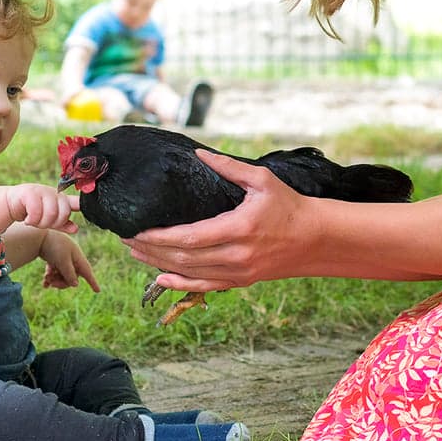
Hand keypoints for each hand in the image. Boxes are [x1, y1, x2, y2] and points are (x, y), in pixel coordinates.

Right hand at [6, 184, 78, 232]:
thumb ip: (62, 223)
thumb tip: (75, 229)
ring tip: (34, 222)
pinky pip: (37, 211)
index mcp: (62, 199)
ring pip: (51, 213)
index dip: (84, 204)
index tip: (91, 207)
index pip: (77, 202)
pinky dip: (32, 220)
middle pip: (64, 213)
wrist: (11, 203)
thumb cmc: (33, 210)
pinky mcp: (30, 192)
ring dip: (41, 223)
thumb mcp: (49, 219)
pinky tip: (27, 220)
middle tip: (41, 224)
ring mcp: (43, 191)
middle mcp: (54, 193)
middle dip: (52, 223)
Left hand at [40, 231, 98, 290]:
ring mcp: (62, 258)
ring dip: (55, 280)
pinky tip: (44, 284)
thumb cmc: (54, 246)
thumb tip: (75, 284)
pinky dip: (50, 278)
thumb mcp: (63, 261)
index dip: (93, 282)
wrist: (38, 235)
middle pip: (72, 277)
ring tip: (46, 280)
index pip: (87, 272)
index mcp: (78, 257)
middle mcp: (72, 258)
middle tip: (53, 284)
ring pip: (62, 275)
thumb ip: (70, 274)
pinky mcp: (53, 258)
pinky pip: (54, 272)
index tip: (98, 291)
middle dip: (63, 282)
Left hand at [124, 150, 308, 292]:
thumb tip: (200, 154)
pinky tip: (160, 278)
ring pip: (190, 273)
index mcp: (240, 228)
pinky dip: (179, 284)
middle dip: (150, 249)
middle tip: (126, 238)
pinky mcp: (241, 281)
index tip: (137, 230)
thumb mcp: (262, 180)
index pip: (190, 238)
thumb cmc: (289, 205)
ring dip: (158, 265)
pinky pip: (204, 286)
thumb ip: (229, 167)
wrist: (315, 238)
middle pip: (184, 257)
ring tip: (134, 253)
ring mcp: (239, 272)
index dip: (160, 237)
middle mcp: (237, 254)